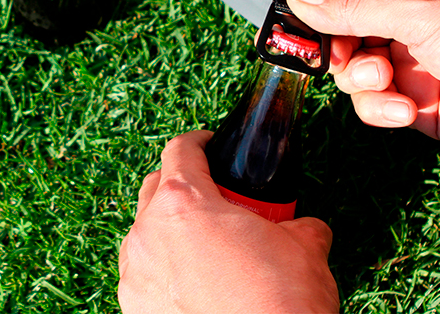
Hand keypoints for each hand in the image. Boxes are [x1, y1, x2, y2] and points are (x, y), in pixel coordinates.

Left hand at [118, 131, 338, 313]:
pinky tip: (192, 282)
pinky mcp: (133, 308)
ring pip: (146, 230)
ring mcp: (136, 272)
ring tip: (204, 243)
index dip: (199, 142)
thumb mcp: (303, 247)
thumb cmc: (280, 302)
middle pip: (156, 185)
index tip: (210, 146)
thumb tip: (305, 226)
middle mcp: (149, 231)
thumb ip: (298, 223)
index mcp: (184, 201)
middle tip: (214, 197)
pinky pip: (143, 271)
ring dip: (169, 226)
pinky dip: (162, 267)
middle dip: (181, 182)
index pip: (180, 149)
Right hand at [286, 0, 439, 157]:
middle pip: (342, 37)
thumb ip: (353, 8)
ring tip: (385, 83)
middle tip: (346, 59)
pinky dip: (381, 109)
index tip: (296, 28)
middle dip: (341, 53)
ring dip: (362, 83)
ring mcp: (409, 65)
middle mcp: (406, 25)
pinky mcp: (413, 103)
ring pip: (352, 74)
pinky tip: (404, 109)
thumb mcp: (417, 14)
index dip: (319, 13)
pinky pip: (373, 105)